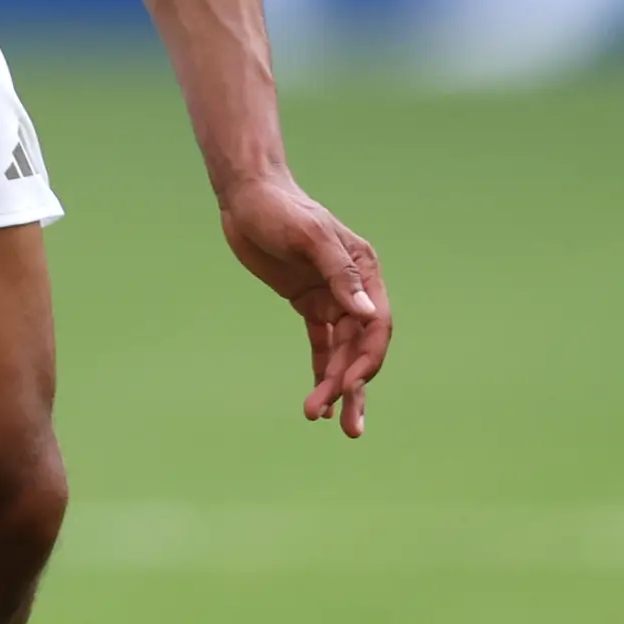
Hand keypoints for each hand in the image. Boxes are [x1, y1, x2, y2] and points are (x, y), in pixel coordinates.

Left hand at [218, 169, 391, 440]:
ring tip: (321, 418)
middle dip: (352, 386)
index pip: (375, 325)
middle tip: (343, 426)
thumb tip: (367, 312)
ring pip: (341, 352)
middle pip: (359, 346)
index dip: (365, 359)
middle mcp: (354, 288)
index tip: (348, 386)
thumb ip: (339, 274)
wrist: (247, 197)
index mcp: (365, 271)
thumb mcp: (310, 236)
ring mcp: (331, 298)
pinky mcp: (308, 304)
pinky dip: (320, 371)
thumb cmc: (281, 210)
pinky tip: (318, 401)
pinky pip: (321, 345)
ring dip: (335, 386)